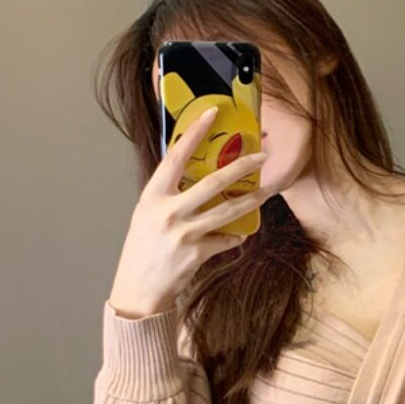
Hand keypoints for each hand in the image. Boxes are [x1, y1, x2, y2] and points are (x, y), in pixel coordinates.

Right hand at [108, 108, 269, 318]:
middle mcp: (168, 212)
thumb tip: (193, 175)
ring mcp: (184, 233)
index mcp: (152, 196)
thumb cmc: (142, 250)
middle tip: (261, 156)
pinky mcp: (198, 253)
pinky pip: (226, 240)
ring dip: (251, 201)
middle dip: (241, 166)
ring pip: (228, 211)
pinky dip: (234, 237)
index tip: (212, 113)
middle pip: (212, 182)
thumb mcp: (147, 215)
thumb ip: (168, 195)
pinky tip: (238, 235)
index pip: (175, 156)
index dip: (194, 132)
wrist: (138, 290)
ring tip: (265, 191)